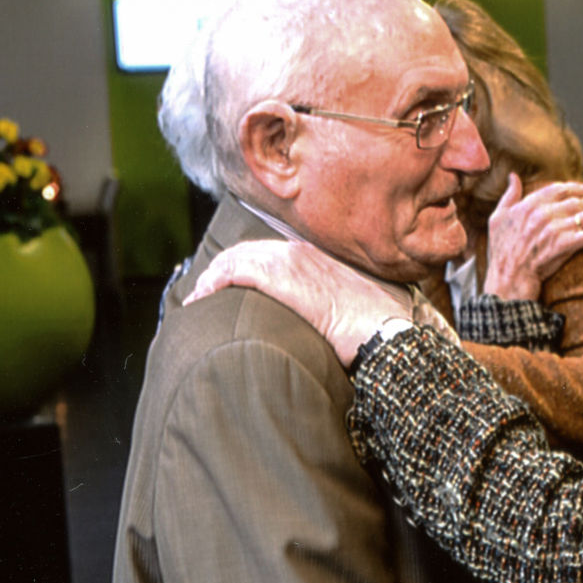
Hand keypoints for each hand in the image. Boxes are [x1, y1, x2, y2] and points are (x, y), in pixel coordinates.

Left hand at [184, 240, 410, 367]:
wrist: (384, 330)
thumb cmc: (380, 324)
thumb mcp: (362, 302)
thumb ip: (344, 298)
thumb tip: (341, 312)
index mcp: (318, 255)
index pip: (270, 251)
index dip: (246, 264)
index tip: (232, 282)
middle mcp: (300, 251)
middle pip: (246, 251)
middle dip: (222, 269)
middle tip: (207, 291)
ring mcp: (289, 261)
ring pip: (235, 258)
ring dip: (212, 278)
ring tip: (199, 298)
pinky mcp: (278, 277)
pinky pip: (232, 272)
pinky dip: (212, 283)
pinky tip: (202, 299)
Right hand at [482, 174, 582, 300]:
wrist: (508, 278)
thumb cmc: (501, 250)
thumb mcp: (497, 219)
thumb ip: (508, 195)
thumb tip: (513, 176)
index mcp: (528, 205)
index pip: (558, 188)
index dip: (574, 187)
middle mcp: (542, 214)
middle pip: (575, 201)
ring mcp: (553, 230)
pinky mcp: (563, 246)